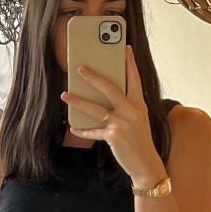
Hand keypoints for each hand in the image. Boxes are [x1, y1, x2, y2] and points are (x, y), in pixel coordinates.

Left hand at [62, 48, 164, 188]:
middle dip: (94, 77)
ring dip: (78, 101)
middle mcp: (132, 111)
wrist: (146, 164)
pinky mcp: (113, 136)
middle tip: (79, 68)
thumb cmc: (139, 140)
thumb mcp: (137, 119)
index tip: (126, 48)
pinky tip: (73, 128)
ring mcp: (122, 123)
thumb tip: (104, 95)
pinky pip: (93, 130)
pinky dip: (83, 130)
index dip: (130, 63)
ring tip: (64, 95)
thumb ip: (126, 106)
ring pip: (96, 108)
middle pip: (110, 89)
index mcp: (139, 104)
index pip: (134, 78)